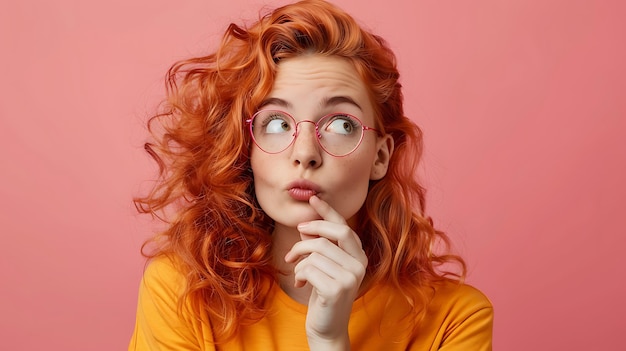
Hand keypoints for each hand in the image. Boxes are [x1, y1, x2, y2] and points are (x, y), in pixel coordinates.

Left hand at [284, 195, 367, 349]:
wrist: (326, 327)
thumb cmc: (323, 293)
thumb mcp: (323, 266)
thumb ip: (320, 246)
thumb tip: (306, 224)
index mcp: (359, 255)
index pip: (343, 226)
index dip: (327, 211)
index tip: (312, 199)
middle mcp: (359, 263)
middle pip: (331, 234)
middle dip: (308, 234)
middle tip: (295, 241)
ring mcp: (351, 276)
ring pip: (315, 252)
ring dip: (299, 261)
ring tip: (298, 273)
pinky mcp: (337, 288)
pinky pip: (308, 267)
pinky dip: (298, 274)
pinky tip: (300, 284)